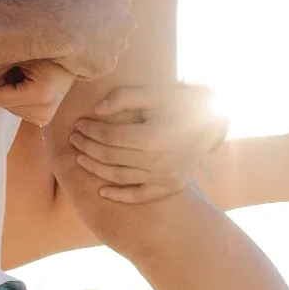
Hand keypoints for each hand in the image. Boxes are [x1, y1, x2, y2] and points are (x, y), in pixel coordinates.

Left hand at [0, 58, 76, 125]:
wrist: (71, 55)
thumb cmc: (44, 49)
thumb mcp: (17, 53)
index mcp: (41, 93)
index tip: (17, 66)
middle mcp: (45, 111)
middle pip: (1, 103)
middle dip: (7, 86)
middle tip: (25, 70)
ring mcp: (46, 118)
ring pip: (7, 107)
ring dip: (13, 91)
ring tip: (30, 75)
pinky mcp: (44, 119)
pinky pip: (16, 111)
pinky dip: (19, 98)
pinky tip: (33, 84)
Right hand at [39, 0, 132, 78]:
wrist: (56, 26)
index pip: (115, 2)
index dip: (99, 8)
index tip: (84, 12)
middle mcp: (126, 21)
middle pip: (118, 27)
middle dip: (104, 30)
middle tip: (80, 32)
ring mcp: (119, 45)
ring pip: (109, 49)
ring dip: (95, 50)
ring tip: (72, 49)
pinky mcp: (109, 65)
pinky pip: (97, 67)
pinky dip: (84, 66)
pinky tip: (68, 61)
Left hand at [68, 83, 223, 203]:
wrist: (214, 122)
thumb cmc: (182, 102)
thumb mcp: (155, 93)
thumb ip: (124, 98)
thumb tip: (96, 110)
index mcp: (154, 137)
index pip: (111, 137)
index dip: (91, 131)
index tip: (78, 124)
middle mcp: (159, 161)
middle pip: (111, 157)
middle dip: (88, 148)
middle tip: (74, 139)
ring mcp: (165, 177)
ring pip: (120, 177)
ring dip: (96, 169)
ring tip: (80, 159)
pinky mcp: (170, 186)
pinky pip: (140, 195)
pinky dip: (120, 196)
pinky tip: (102, 191)